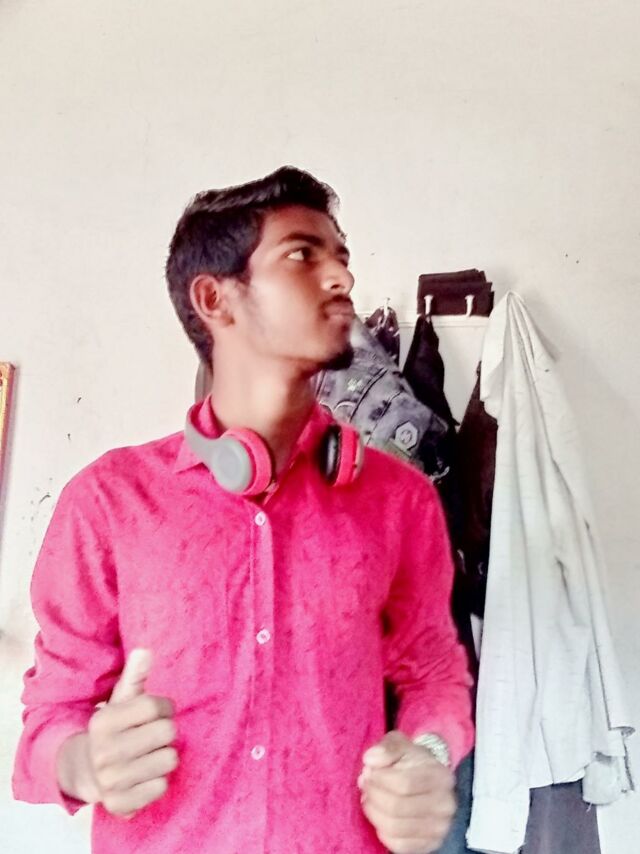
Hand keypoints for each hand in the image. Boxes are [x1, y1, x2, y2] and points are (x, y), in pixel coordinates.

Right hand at [86, 649, 177, 816]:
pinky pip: (162, 787)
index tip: (158, 712)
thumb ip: (135, 675)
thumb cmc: (114, 728)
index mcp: (103, 721)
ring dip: (165, 755)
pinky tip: (144, 775)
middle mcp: (103, 752)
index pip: (156, 706)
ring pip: (170, 759)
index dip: (165, 707)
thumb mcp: (120, 699)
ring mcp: (111, 780)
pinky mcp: (120, 804)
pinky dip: (158, 780)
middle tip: (154, 735)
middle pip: (167, 731)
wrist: (87, 771)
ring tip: (149, 754)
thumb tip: (145, 650)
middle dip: (166, 731)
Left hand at [358, 731, 455, 853]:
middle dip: (373, 796)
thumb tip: (370, 759)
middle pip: (397, 807)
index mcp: (440, 776)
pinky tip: (379, 816)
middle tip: (365, 786)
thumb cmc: (412, 761)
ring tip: (368, 800)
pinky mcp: (430, 845)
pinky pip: (399, 846)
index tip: (368, 772)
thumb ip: (387, 748)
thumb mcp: (400, 745)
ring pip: (395, 828)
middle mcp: (445, 804)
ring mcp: (439, 828)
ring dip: (374, 813)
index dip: (379, 779)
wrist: (429, 781)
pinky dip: (382, 832)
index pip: (403, 783)